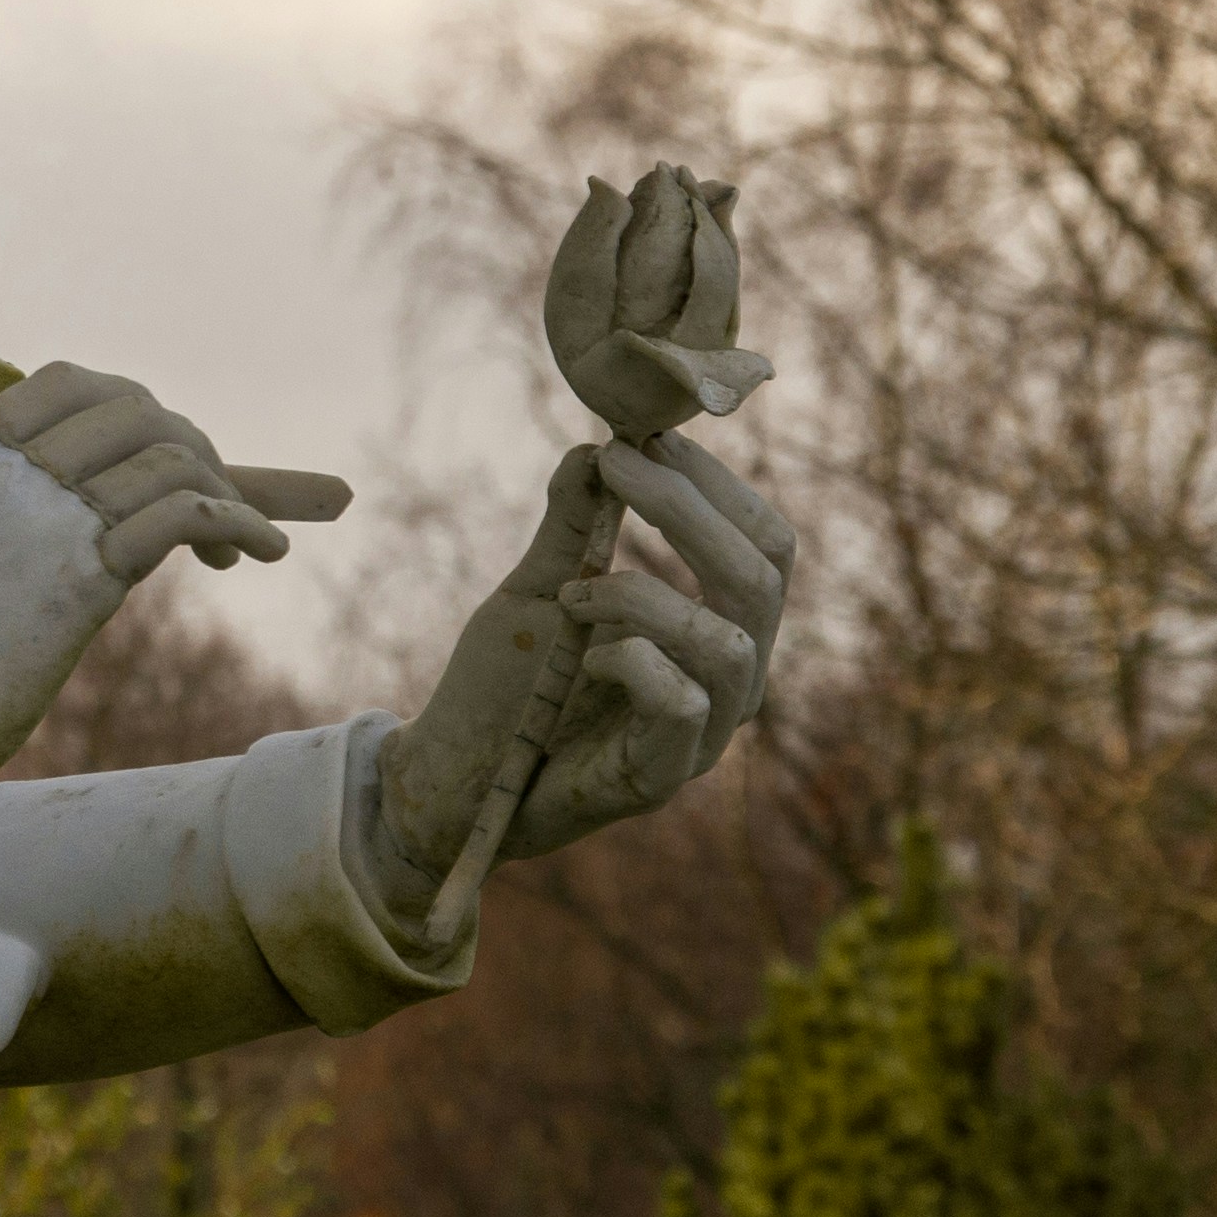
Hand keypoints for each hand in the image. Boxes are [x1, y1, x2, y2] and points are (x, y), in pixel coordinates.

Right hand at [0, 359, 352, 574]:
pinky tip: (264, 550)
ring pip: (168, 457)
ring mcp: (39, 517)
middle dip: (191, 451)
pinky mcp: (77, 578)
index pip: (69, 384)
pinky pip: (186, 514)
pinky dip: (243, 522)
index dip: (132, 413)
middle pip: (134, 413)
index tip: (158, 461)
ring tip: (235, 550)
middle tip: (211, 509)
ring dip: (224, 494)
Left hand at [372, 431, 795, 906]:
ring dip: (643, 593)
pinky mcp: (663, 778)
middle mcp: (729, 682)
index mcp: (717, 630)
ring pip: (730, 641)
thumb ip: (574, 525)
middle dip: (688, 508)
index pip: (765, 544)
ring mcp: (704, 735)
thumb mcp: (542, 590)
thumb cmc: (505, 690)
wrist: (451, 781)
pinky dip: (630, 660)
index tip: (646, 436)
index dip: (717, 484)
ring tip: (572, 590)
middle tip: (617, 465)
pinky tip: (583, 654)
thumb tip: (594, 445)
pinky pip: (683, 704)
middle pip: (761, 578)